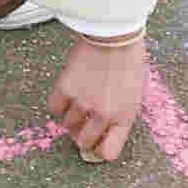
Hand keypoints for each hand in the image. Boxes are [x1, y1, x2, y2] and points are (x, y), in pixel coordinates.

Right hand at [47, 34, 146, 163]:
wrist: (114, 34)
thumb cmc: (128, 61)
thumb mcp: (133, 94)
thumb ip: (119, 116)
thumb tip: (103, 134)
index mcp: (125, 117)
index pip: (108, 153)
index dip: (99, 151)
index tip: (95, 143)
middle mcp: (104, 114)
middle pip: (83, 142)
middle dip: (81, 136)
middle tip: (82, 124)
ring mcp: (83, 103)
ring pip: (68, 125)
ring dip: (71, 118)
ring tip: (77, 102)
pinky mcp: (66, 89)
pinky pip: (54, 109)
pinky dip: (58, 105)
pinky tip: (66, 95)